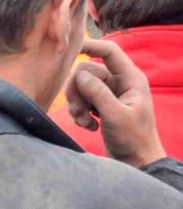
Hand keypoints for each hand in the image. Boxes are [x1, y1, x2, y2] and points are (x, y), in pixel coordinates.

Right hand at [67, 39, 166, 167]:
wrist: (136, 161)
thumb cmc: (133, 138)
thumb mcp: (115, 115)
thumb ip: (98, 93)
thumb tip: (79, 74)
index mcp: (130, 79)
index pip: (110, 52)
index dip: (92, 47)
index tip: (72, 49)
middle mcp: (119, 83)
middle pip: (87, 72)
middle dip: (78, 91)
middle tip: (78, 111)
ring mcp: (109, 95)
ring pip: (81, 88)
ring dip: (77, 105)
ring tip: (84, 122)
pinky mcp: (101, 107)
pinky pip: (81, 101)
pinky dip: (80, 114)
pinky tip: (89, 127)